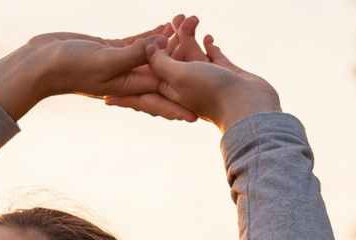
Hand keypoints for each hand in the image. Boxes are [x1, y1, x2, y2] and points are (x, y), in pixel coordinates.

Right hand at [0, 28, 196, 122]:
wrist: (43, 61)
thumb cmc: (70, 66)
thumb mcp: (105, 61)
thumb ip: (134, 54)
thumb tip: (161, 48)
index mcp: (127, 87)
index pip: (160, 93)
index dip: (181, 98)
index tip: (200, 108)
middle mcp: (127, 79)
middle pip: (162, 74)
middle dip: (184, 65)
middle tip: (209, 56)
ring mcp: (120, 64)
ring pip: (153, 55)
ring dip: (172, 44)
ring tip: (193, 28)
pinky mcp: (111, 49)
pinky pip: (138, 43)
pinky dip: (153, 36)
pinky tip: (168, 25)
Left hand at [107, 17, 280, 131]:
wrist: (250, 106)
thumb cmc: (213, 93)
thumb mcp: (178, 76)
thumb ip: (160, 62)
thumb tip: (148, 47)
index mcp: (167, 91)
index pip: (141, 86)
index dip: (125, 84)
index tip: (105, 91)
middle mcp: (183, 87)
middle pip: (167, 63)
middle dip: (166, 43)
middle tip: (169, 20)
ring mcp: (203, 81)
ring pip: (189, 56)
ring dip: (188, 37)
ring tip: (188, 17)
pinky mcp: (223, 75)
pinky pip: (210, 58)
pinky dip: (207, 47)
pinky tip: (208, 37)